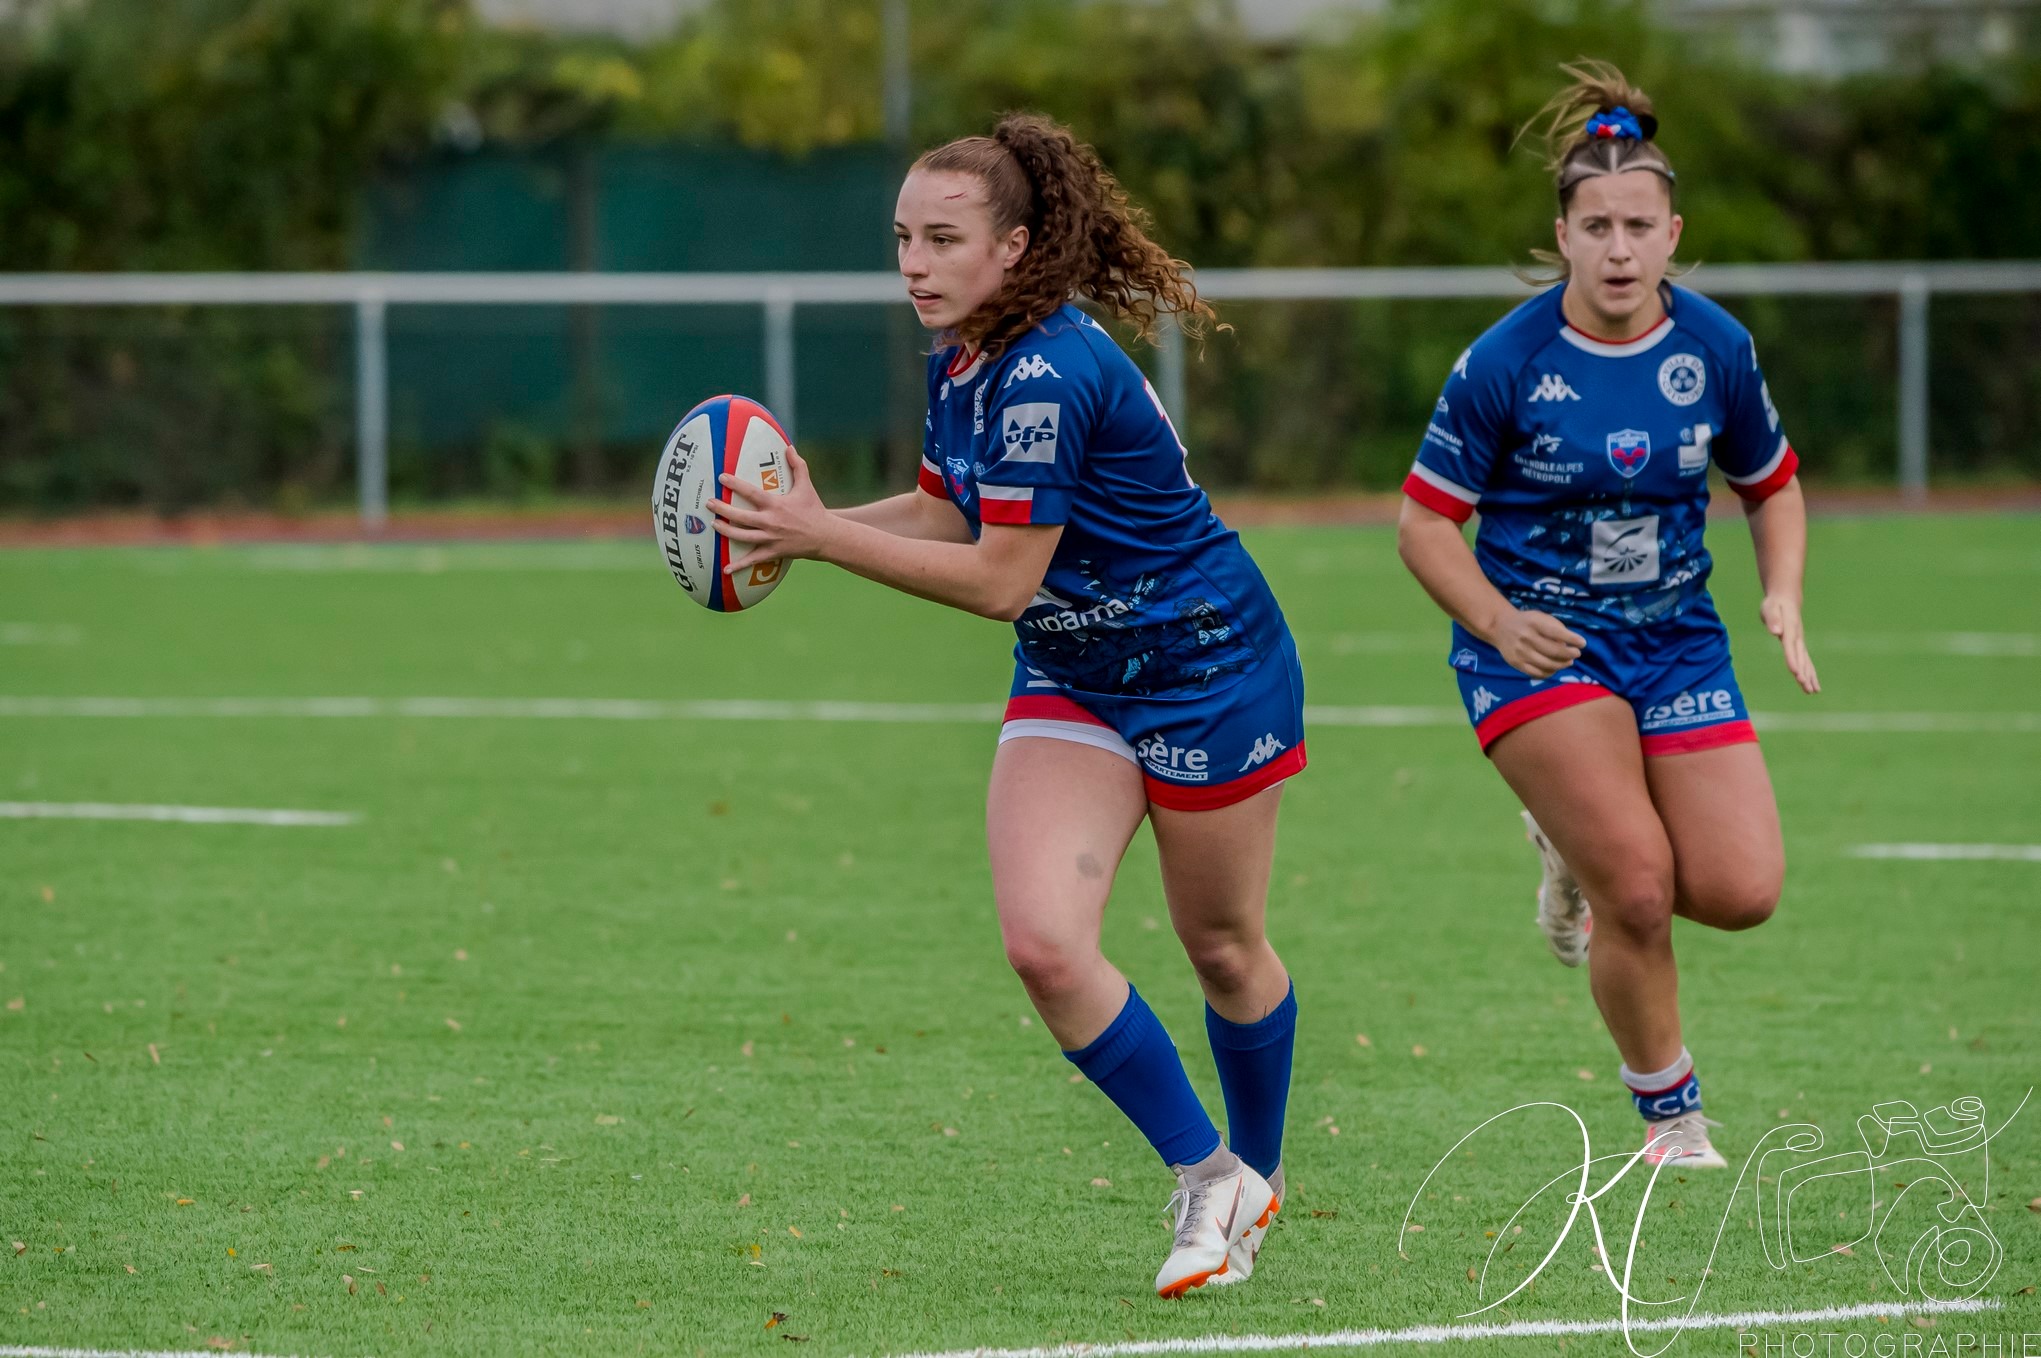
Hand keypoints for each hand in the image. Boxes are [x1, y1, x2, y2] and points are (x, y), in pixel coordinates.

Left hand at [708, 448, 837, 573]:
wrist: (826, 536)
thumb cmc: (815, 510)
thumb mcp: (807, 486)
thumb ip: (797, 465)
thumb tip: (789, 447)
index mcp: (776, 505)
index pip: (751, 493)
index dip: (735, 484)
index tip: (721, 478)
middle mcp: (770, 522)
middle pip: (740, 517)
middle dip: (722, 510)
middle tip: (709, 503)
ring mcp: (770, 538)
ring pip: (742, 536)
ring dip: (725, 531)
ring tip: (714, 524)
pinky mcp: (773, 552)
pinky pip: (753, 560)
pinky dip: (739, 565)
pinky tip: (726, 569)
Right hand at [1491, 606, 1585, 678]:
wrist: (1500, 627)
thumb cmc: (1527, 621)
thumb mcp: (1540, 617)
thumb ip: (1555, 628)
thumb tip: (1570, 645)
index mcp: (1534, 623)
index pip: (1556, 633)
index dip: (1572, 639)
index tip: (1582, 643)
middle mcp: (1526, 638)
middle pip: (1553, 651)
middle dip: (1569, 654)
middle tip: (1576, 654)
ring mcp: (1520, 652)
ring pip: (1547, 664)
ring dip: (1562, 665)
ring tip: (1568, 662)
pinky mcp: (1517, 663)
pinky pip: (1537, 673)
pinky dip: (1550, 673)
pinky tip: (1555, 668)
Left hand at [1761, 594, 1820, 693]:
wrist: (1786, 598)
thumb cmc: (1774, 604)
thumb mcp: (1769, 608)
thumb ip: (1772, 619)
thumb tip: (1775, 632)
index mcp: (1790, 629)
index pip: (1790, 648)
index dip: (1793, 660)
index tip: (1796, 673)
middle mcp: (1797, 637)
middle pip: (1801, 658)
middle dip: (1804, 674)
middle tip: (1807, 688)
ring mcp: (1800, 642)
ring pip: (1806, 661)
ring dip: (1809, 676)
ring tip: (1813, 691)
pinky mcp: (1799, 645)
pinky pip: (1805, 660)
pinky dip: (1809, 672)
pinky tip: (1812, 684)